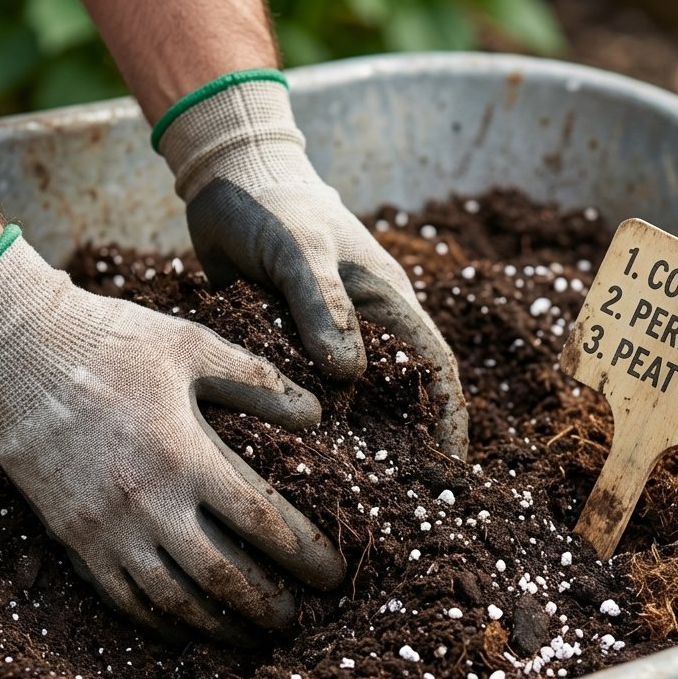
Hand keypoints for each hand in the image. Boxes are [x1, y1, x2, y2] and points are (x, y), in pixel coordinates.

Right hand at [0, 232, 344, 641]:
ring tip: (250, 638)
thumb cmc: (112, 341)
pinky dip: (158, 622)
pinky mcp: (72, 537)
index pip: (261, 521)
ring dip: (218, 627)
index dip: (305, 555)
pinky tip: (184, 629)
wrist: (14, 350)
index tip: (332, 575)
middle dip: (267, 606)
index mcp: (186, 454)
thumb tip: (315, 414)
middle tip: (295, 622)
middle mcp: (148, 501)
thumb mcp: (193, 345)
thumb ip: (258, 382)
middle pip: (223, 576)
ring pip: (172, 600)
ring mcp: (106, 526)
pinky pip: (120, 597)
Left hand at [155, 72, 468, 458]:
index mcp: (388, 304)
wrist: (227, 179)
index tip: (450, 469)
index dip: (448, 419)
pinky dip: (306, 426)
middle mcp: (365, 330)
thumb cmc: (273, 207)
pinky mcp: (289, 349)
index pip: (434, 369)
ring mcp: (327, 342)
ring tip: (349, 494)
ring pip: (351, 403)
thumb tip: (348, 374)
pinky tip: (293, 461)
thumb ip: (323, 305)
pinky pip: (304, 395)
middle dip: (404, 446)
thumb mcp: (299, 249)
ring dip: (353, 442)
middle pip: (396, 398)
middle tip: (398, 500)